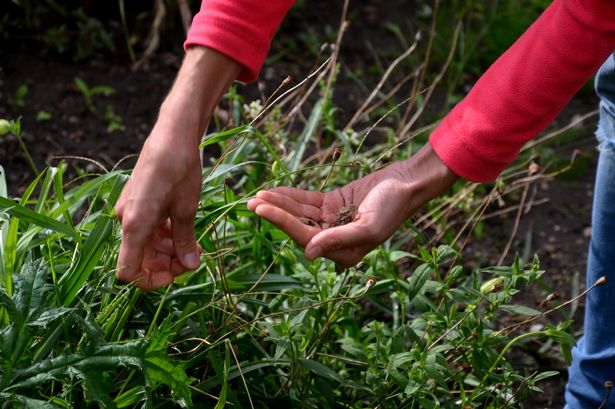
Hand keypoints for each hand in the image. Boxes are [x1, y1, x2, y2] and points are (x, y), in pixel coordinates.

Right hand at [115, 124, 202, 289]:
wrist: (172, 135)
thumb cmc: (179, 169)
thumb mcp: (186, 209)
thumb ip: (185, 241)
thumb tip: (190, 267)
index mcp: (134, 225)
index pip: (128, 271)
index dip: (150, 281)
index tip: (175, 276)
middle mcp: (126, 220)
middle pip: (140, 258)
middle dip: (167, 264)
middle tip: (193, 259)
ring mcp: (130, 210)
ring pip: (146, 244)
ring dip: (169, 250)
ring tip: (195, 246)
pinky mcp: (138, 202)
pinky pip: (148, 228)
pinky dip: (165, 235)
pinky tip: (185, 231)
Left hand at [247, 144, 457, 266]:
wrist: (407, 183)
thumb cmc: (392, 207)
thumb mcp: (368, 227)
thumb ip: (338, 240)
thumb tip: (307, 253)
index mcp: (343, 253)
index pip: (305, 238)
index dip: (282, 222)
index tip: (261, 208)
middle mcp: (335, 241)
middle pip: (298, 226)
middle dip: (275, 213)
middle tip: (251, 202)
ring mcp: (333, 221)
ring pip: (300, 213)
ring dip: (280, 203)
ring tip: (257, 194)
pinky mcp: (334, 205)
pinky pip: (308, 202)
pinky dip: (292, 196)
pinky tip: (275, 190)